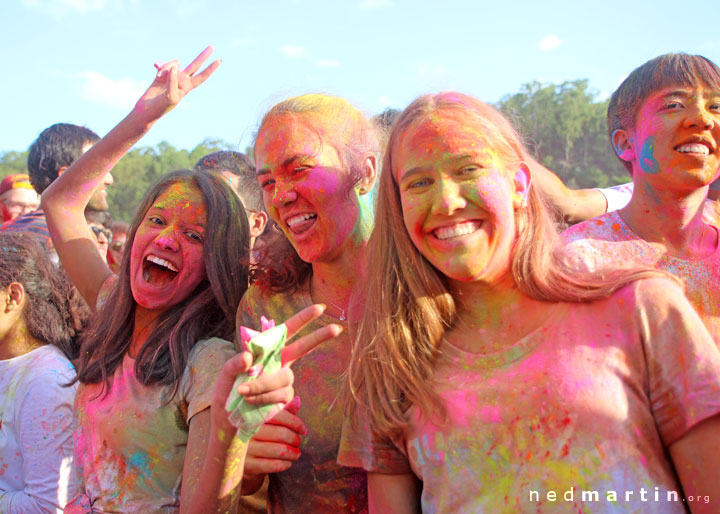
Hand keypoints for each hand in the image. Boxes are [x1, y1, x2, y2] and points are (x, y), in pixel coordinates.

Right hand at [133, 45, 219, 122]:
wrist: (146, 109)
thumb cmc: (161, 107)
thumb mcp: (171, 96)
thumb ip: (173, 81)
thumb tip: (175, 65)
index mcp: (187, 87)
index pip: (202, 77)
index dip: (210, 69)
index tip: (219, 61)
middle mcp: (182, 80)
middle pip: (195, 66)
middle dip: (203, 56)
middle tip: (212, 47)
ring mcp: (172, 76)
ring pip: (174, 63)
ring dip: (167, 67)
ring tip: (160, 78)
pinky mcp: (162, 74)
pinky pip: (163, 65)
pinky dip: (160, 68)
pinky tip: (157, 76)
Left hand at [211, 305, 341, 441]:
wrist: (228, 417)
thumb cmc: (227, 390)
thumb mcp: (226, 374)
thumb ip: (234, 364)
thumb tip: (248, 357)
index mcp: (269, 350)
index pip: (288, 331)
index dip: (304, 319)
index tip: (320, 308)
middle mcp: (280, 362)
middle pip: (304, 347)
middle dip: (320, 337)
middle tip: (337, 328)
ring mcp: (284, 381)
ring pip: (284, 378)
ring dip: (264, 385)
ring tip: (243, 392)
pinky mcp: (284, 398)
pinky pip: (280, 395)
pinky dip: (264, 397)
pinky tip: (250, 401)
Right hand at [243, 397, 304, 481]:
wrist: (241, 462)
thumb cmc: (260, 437)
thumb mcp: (269, 422)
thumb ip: (283, 412)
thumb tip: (297, 401)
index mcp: (251, 416)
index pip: (278, 415)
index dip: (294, 422)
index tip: (303, 430)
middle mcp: (245, 431)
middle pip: (280, 433)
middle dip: (294, 439)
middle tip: (298, 442)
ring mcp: (245, 449)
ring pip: (279, 450)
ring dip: (292, 453)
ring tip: (296, 453)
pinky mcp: (246, 466)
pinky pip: (273, 465)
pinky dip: (285, 464)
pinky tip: (288, 463)